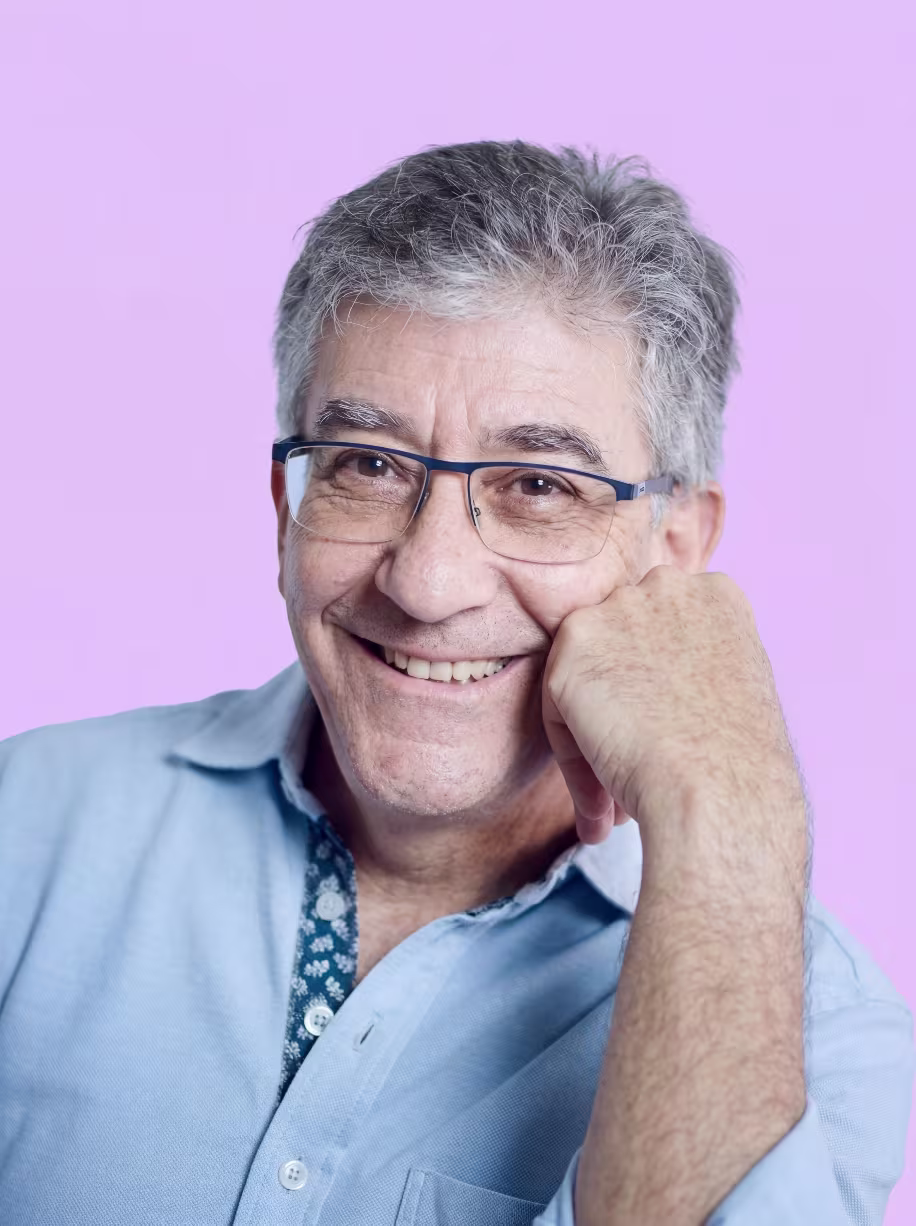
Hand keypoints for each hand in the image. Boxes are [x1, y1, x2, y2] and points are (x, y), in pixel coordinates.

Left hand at [543, 565, 807, 876]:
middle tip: (635, 772)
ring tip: (613, 806)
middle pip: (620, 649)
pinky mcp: (573, 644)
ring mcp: (618, 610)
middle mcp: (667, 586)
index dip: (656, 690)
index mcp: (716, 595)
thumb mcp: (737, 688)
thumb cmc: (740, 765)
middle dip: (621, 708)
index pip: (663, 633)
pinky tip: (600, 807)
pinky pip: (558, 709)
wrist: (719, 791)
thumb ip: (694, 665)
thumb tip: (653, 690)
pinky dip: (574, 760)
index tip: (663, 739)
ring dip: (594, 740)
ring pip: (585, 680)